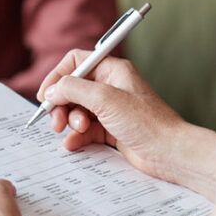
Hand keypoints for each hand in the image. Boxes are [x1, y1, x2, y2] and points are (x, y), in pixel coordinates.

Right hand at [36, 51, 187, 182]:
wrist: (170, 153)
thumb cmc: (146, 122)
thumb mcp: (104, 98)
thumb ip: (73, 89)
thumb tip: (52, 91)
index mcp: (112, 70)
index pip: (76, 62)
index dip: (58, 76)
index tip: (46, 95)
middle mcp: (110, 87)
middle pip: (73, 89)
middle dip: (61, 104)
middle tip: (55, 120)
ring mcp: (111, 110)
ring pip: (77, 111)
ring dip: (70, 121)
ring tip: (75, 131)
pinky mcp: (111, 130)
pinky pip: (85, 129)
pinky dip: (76, 136)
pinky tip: (73, 144)